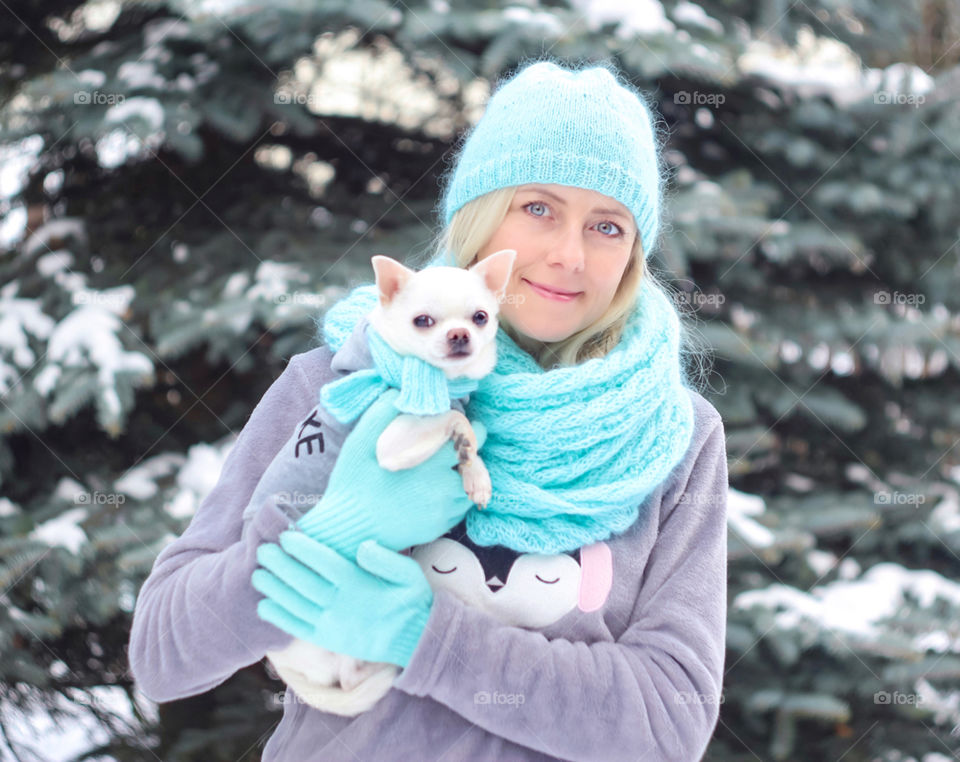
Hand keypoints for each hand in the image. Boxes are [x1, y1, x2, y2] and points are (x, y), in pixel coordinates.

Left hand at [253, 531, 431, 666]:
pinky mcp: (328, 640)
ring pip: (296, 605)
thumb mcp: (410, 574)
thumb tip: (362, 546)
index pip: (325, 563)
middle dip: (280, 565)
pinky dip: (279, 618)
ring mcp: (333, 625)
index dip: (303, 549)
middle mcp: (343, 606)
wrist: (414, 640)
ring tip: (257, 574)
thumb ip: (387, 558)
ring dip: (274, 589)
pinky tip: (264, 605)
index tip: (286, 536)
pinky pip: (298, 628)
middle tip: (262, 550)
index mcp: (360, 586)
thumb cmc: (411, 600)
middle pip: (304, 582)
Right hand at [295, 387, 486, 558]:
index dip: (463, 426)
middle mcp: (446, 483)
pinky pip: (459, 505)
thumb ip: (386, 409)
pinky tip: (431, 490)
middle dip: (465, 448)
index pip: (470, 434)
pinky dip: (453, 495)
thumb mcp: (362, 439)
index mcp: (432, 458)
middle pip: (474, 459)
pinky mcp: (442, 526)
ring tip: (438, 469)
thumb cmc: (354, 482)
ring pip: (469, 483)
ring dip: (461, 473)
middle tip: (447, 445)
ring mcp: (446, 508)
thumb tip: (402, 392)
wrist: (348, 531)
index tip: (451, 424)